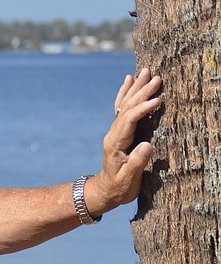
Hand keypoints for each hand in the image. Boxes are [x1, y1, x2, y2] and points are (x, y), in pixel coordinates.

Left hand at [89, 68, 162, 212]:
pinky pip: (122, 109)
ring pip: (125, 105)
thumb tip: (147, 145)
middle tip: (156, 77)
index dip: (142, 109)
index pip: (129, 120)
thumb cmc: (119, 187)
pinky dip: (126, 94)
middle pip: (127, 108)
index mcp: (115, 143)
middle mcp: (113, 134)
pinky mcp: (120, 132)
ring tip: (145, 71)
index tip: (157, 100)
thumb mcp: (129, 179)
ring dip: (135, 88)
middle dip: (141, 92)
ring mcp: (116, 132)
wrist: (105, 191)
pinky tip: (128, 81)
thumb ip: (137, 163)